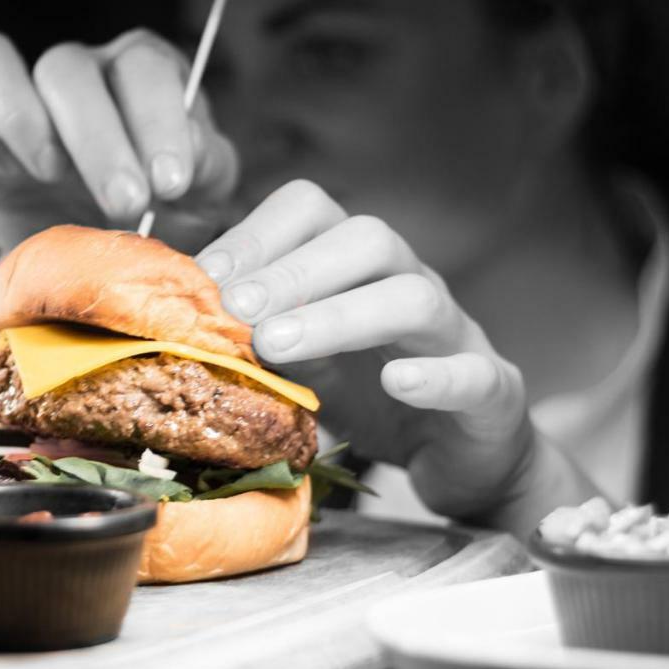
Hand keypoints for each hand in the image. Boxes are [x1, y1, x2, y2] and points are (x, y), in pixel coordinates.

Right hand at [0, 28, 239, 253]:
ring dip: (19, 115)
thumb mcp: (200, 194)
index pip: (144, 67)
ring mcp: (11, 95)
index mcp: (138, 74)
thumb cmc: (158, 214)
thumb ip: (204, 166)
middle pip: (66, 69)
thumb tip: (188, 157)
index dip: (158, 118)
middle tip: (125, 202)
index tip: (172, 182)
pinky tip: (4, 171)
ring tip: (50, 174)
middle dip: (97, 139)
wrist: (103, 262)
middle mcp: (74, 73)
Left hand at [196, 180, 598, 534]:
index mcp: (357, 266)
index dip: (256, 235)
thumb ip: (253, 333)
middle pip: (365, 239)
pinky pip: (473, 373)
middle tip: (234, 310)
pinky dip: (437, 375)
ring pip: (414, 298)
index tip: (204, 278)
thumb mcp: (302, 359)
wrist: (463, 456)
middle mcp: (409, 282)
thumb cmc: (371, 396)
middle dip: (291, 271)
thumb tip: (177, 318)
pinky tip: (398, 381)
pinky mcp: (491, 393)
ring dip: (341, 315)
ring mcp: (455, 335)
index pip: (311, 212)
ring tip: (279, 345)